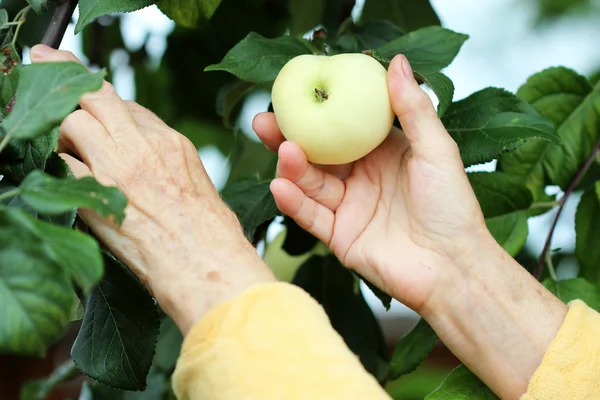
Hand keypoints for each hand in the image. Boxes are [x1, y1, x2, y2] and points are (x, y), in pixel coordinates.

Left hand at [30, 45, 274, 333]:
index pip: (130, 108)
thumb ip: (173, 170)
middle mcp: (146, 145)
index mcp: (173, 144)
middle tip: (42, 59)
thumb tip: (153, 172)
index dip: (103, 102)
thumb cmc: (214, 240)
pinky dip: (47, 158)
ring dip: (54, 122)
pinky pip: (59, 160)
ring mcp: (120, 165)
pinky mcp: (97, 192)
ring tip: (41, 130)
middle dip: (65, 72)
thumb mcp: (201, 191)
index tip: (88, 101)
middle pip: (97, 94)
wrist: (210, 266)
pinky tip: (41, 161)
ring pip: (72, 118)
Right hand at [254, 54, 487, 312]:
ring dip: (292, 168)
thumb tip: (398, 62)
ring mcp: (348, 207)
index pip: (342, 126)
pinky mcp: (338, 236)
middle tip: (263, 120)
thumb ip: (413, 108)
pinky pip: (311, 216)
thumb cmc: (452, 206)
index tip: (294, 91)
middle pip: (316, 153)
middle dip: (288, 137)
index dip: (318, 110)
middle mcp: (361, 177)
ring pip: (310, 182)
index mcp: (382, 153)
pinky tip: (280, 187)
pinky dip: (294, 202)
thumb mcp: (436, 150)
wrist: (452, 267)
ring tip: (283, 151)